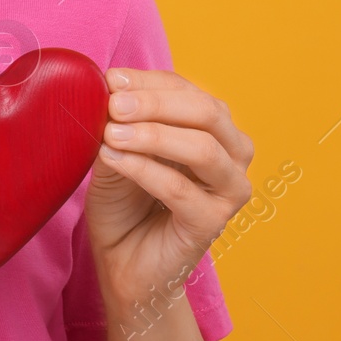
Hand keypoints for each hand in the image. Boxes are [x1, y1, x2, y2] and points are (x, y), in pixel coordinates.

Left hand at [81, 68, 253, 305]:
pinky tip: (112, 159)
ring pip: (202, 147)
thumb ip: (118, 122)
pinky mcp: (213, 222)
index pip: (186, 90)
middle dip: (155, 102)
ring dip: (153, 134)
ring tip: (111, 133)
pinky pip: (180, 188)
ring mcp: (229, 190)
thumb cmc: (124, 201)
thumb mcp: (116, 149)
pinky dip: (143, 169)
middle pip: (206, 111)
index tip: (110, 79)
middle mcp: (231, 155)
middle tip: (113, 104)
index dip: (148, 81)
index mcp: (213, 129)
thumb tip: (108, 88)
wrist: (122, 261)